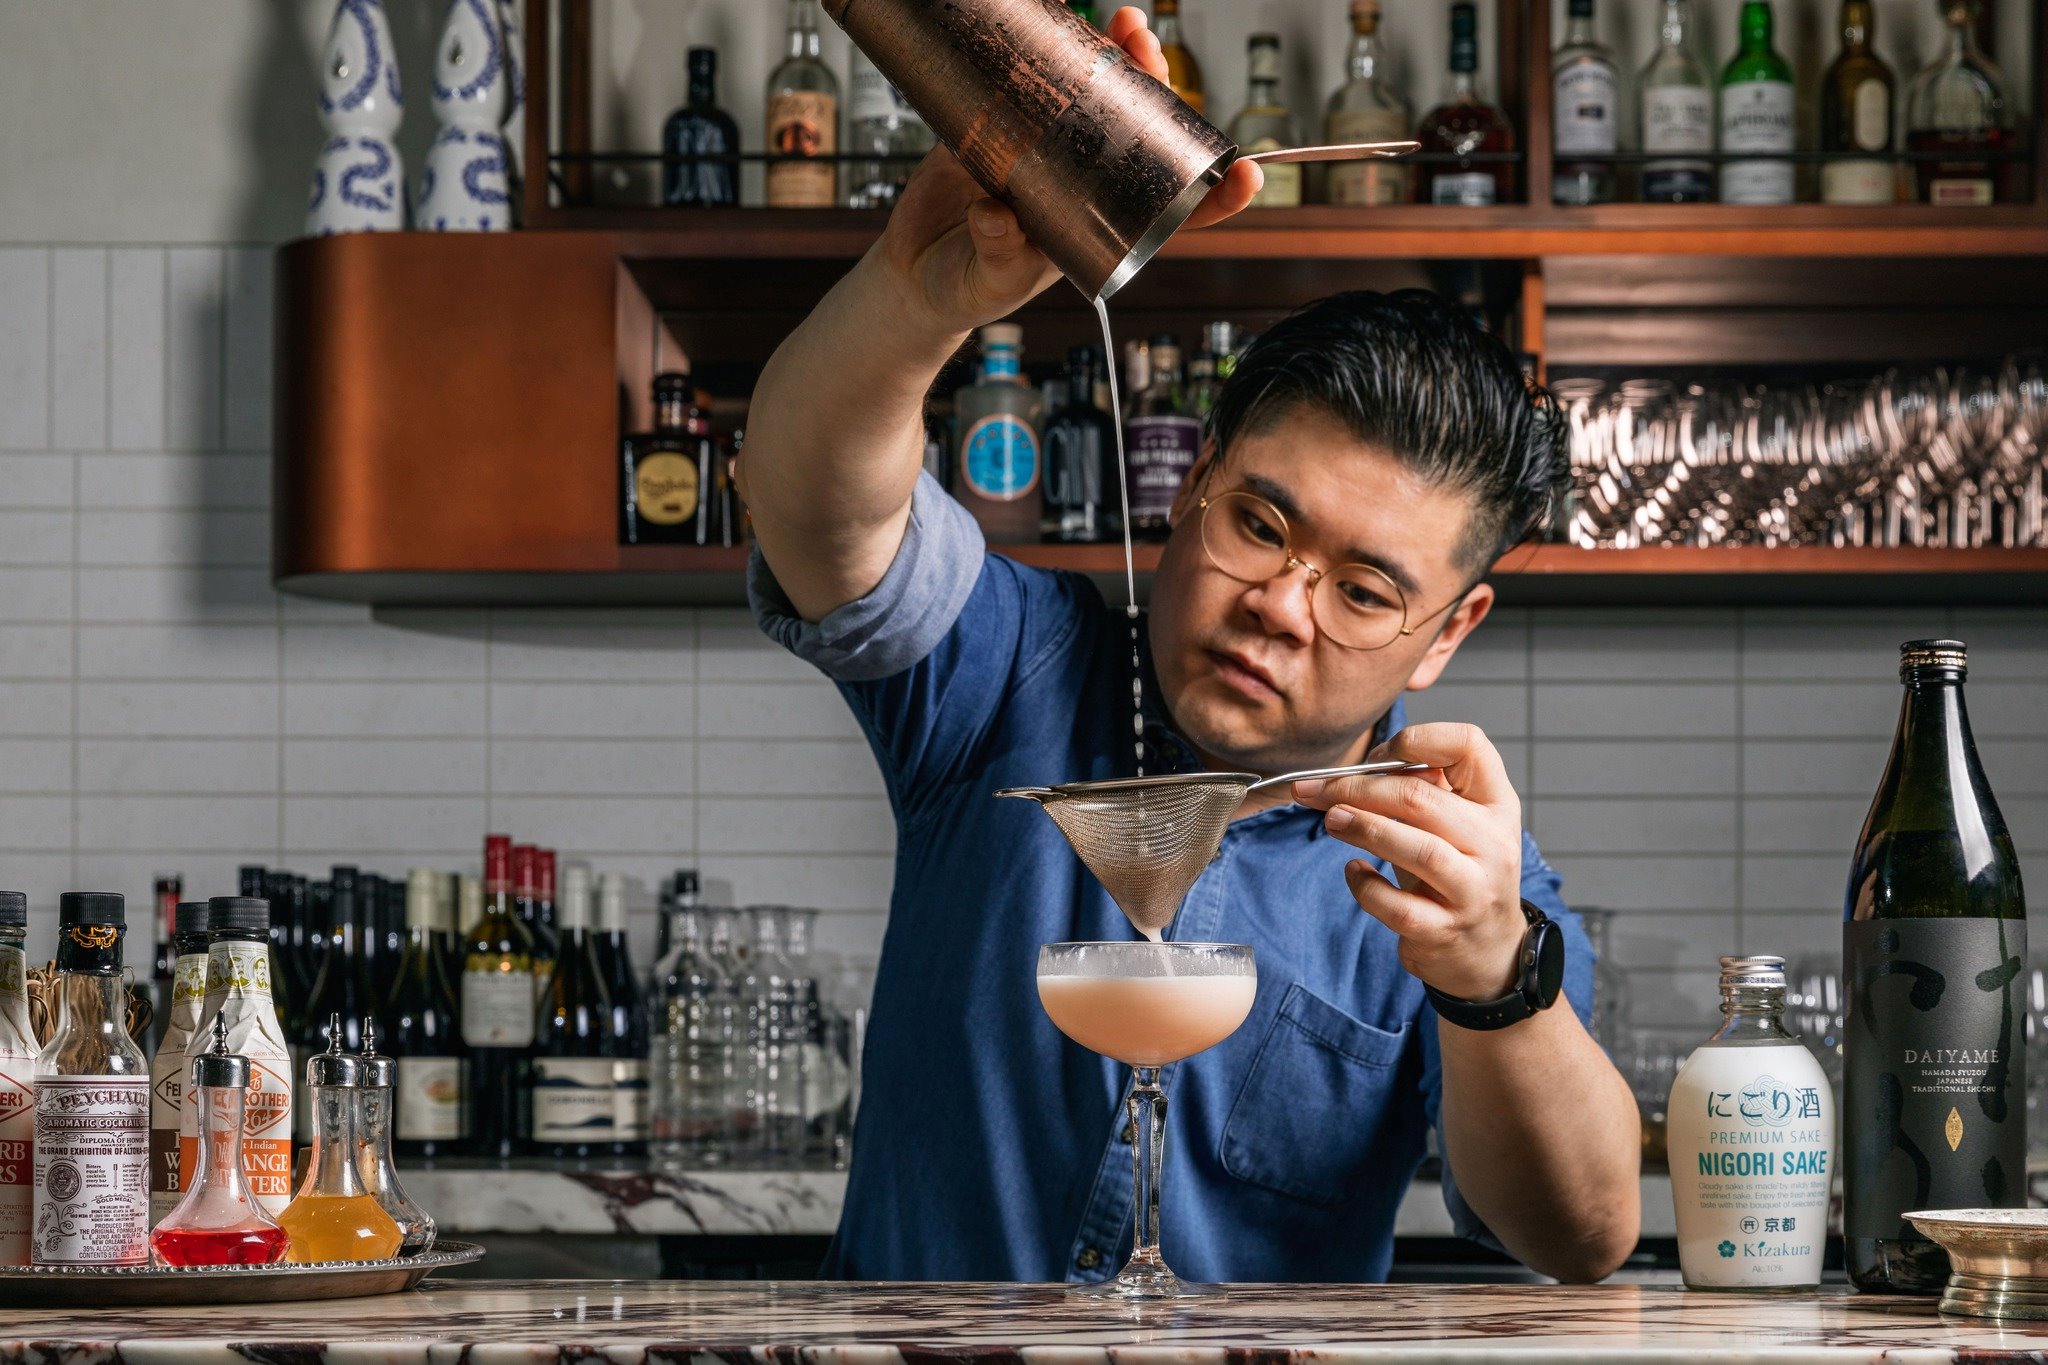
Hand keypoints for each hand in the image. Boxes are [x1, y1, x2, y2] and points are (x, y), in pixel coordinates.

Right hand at [874, 4, 1262, 336]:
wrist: (910, 272)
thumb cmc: (962, 288)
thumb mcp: (987, 282)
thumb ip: (997, 254)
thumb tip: (998, 217)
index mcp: (1099, 229)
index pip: (1172, 216)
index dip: (1214, 197)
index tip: (1247, 175)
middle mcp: (1084, 185)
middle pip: (1140, 134)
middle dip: (1156, 86)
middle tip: (1149, 50)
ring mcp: (1046, 153)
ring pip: (1096, 100)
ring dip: (1114, 59)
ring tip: (1122, 25)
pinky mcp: (1004, 128)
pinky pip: (1036, 86)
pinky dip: (1053, 52)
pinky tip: (1063, 24)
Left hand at [1293, 723, 1527, 1001]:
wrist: (1488, 951)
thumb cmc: (1458, 875)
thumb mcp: (1456, 826)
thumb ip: (1421, 793)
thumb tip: (1355, 769)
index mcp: (1496, 805)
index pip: (1470, 745)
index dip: (1418, 739)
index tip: (1375, 755)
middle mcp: (1494, 844)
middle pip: (1422, 798)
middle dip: (1358, 788)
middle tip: (1317, 790)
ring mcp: (1473, 890)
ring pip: (1418, 848)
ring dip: (1364, 828)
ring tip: (1330, 820)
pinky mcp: (1445, 930)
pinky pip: (1398, 905)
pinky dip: (1366, 886)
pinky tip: (1353, 872)